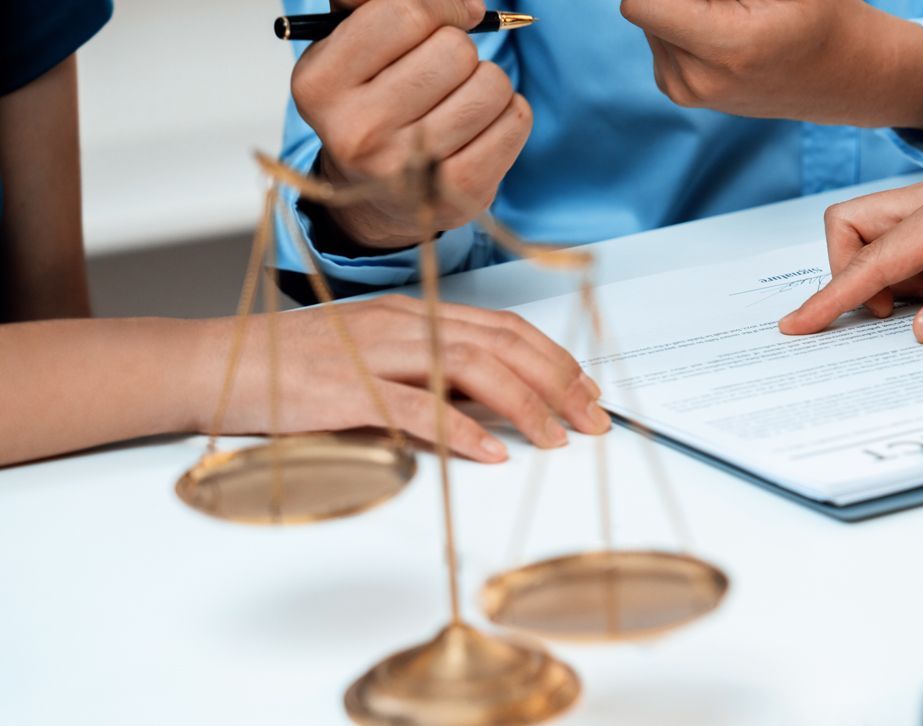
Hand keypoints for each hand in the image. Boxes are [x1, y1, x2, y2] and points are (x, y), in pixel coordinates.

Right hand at [193, 296, 610, 461]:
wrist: (208, 364)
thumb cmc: (292, 369)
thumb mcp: (373, 361)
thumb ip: (429, 375)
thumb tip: (491, 405)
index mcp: (412, 313)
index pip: (503, 328)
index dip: (555, 359)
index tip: (589, 392)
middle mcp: (400, 324)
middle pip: (499, 343)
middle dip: (557, 382)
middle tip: (593, 420)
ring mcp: (372, 353)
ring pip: (468, 366)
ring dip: (522, 404)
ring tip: (555, 437)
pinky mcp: (343, 390)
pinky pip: (413, 407)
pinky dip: (459, 430)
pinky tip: (490, 452)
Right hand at [290, 0, 531, 247]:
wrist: (373, 193)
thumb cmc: (369, 102)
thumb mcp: (349, 44)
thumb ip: (375, 2)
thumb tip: (464, 4)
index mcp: (320, 83)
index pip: (403, 13)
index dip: (442, 5)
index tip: (454, 15)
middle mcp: (358, 129)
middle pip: (455, 50)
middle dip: (460, 50)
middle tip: (441, 73)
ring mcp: (410, 167)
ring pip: (491, 84)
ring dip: (487, 81)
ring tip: (460, 99)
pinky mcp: (458, 192)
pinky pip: (515, 119)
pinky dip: (508, 112)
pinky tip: (480, 124)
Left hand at [620, 0, 922, 127]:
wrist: (846, 78)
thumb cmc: (826, 16)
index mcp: (725, 47)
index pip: (641, 3)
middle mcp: (698, 79)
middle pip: (648, 5)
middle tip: (736, 2)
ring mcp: (687, 91)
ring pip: (650, 19)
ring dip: (681, 4)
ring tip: (735, 12)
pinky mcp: (681, 92)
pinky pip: (657, 36)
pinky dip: (681, 21)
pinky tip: (724, 26)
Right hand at [780, 163, 922, 341]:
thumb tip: (922, 329)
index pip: (877, 255)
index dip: (834, 295)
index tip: (799, 326)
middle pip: (856, 224)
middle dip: (848, 274)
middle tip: (883, 322)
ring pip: (878, 231)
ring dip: (884, 278)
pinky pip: (909, 241)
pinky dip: (909, 274)